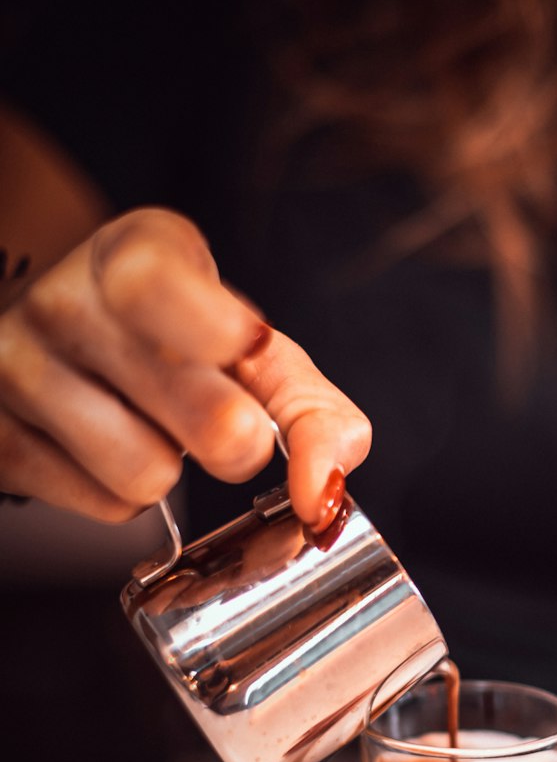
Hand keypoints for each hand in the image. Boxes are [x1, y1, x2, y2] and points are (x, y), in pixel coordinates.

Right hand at [0, 207, 370, 524]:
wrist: (72, 343)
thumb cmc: (174, 342)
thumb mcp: (250, 347)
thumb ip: (310, 409)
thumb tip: (322, 490)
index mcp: (135, 253)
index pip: (158, 287)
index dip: (216, 333)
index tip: (245, 348)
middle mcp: (64, 302)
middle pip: (198, 414)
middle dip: (234, 439)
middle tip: (219, 417)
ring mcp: (17, 368)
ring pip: (147, 474)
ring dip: (170, 468)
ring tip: (149, 424)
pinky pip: (107, 507)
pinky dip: (125, 494)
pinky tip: (106, 447)